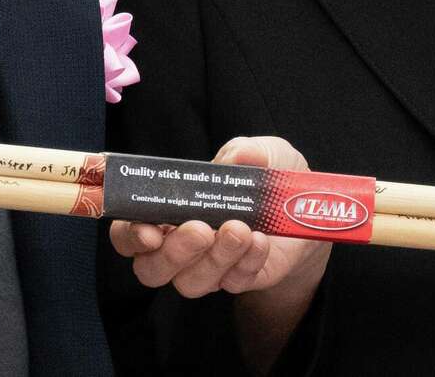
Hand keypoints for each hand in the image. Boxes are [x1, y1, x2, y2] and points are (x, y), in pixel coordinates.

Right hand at [111, 137, 332, 371]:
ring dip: (214, 257)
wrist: (306, 211)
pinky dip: (246, 262)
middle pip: (151, 269)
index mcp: (166, 212)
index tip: (149, 230)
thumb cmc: (265, 177)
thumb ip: (248, 151)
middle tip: (200, 229)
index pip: (128, 234)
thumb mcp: (262, 153)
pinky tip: (261, 241)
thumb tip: (239, 155)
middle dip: (173, 252)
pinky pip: (234, 283)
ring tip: (240, 229)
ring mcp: (207, 268)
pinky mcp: (238, 280)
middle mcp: (178, 247)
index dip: (130, 235)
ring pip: (191, 282)